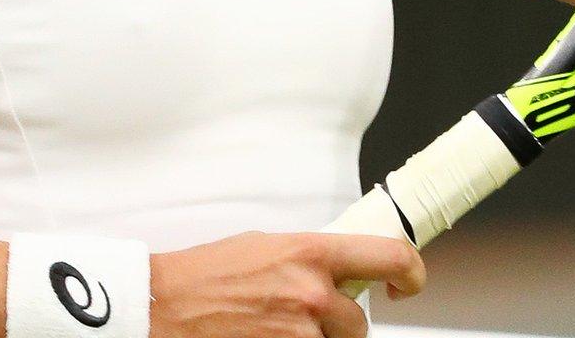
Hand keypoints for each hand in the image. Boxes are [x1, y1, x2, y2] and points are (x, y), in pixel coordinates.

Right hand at [148, 232, 425, 337]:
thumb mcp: (266, 247)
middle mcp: (312, 293)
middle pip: (359, 323)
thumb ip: (310, 260)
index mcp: (311, 253)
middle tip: (303, 321)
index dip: (412, 273)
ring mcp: (300, 333)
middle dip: (338, 328)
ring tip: (275, 330)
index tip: (408, 285)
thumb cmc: (205, 276)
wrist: (162, 307)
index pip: (390, 256)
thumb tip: (341, 271)